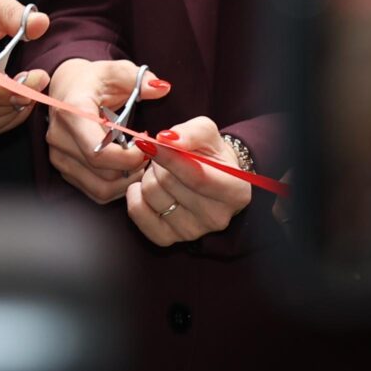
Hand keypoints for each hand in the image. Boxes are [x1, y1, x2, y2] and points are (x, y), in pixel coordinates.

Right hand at [46, 59, 170, 203]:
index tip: (147, 145)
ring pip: (101, 188)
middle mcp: (59, 137)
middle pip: (104, 173)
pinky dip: (117, 186)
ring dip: (127, 180)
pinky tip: (126, 167)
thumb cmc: (93, 80)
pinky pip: (96, 191)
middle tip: (149, 152)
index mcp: (71, 112)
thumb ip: (139, 78)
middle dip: (133, 168)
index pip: (98, 152)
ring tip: (139, 160)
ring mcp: (58, 156)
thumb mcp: (116, 71)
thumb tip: (161, 88)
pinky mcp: (64, 169)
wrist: (66, 88)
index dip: (129, 157)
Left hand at [123, 116, 251, 245]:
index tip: (150, 142)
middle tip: (165, 156)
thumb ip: (190, 133)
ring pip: (151, 194)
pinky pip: (138, 212)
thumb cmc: (210, 154)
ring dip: (148, 176)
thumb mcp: (206, 132)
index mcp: (234, 192)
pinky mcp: (168, 238)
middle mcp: (217, 217)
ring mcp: (193, 231)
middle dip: (158, 161)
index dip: (169, 157)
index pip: (196, 176)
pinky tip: (148, 188)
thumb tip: (166, 140)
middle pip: (168, 182)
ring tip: (162, 172)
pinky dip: (136, 195)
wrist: (209, 177)